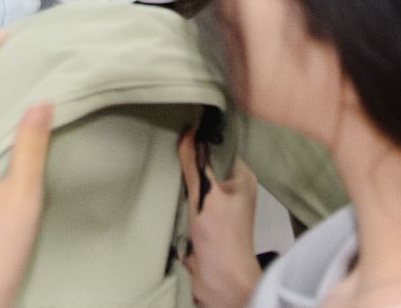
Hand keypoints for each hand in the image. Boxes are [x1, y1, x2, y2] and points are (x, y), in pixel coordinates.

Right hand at [177, 130, 260, 307]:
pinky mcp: (203, 220)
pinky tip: (160, 181)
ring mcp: (217, 205)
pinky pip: (187, 199)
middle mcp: (232, 188)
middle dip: (187, 156)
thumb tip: (187, 131)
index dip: (202, 134)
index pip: (221, 145)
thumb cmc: (221, 235)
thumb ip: (195, 165)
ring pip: (195, 182)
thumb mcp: (206, 195)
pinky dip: (176, 194)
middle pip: (206, 163)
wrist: (222, 281)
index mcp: (242, 177)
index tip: (180, 119)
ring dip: (179, 177)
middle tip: (164, 135)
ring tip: (159, 155)